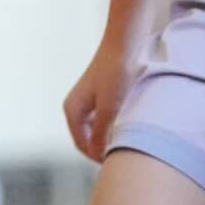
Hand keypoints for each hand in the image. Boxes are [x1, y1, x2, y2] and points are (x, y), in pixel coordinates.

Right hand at [62, 40, 130, 160]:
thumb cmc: (116, 72)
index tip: (118, 163)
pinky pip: (106, 119)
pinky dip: (115, 126)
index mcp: (73, 110)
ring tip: (129, 143)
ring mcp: (89, 100)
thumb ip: (102, 132)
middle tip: (125, 157)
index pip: (83, 145)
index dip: (99, 157)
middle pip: (89, 139)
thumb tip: (98, 154)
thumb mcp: (109, 107)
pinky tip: (131, 127)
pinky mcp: (102, 94)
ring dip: (110, 137)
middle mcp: (77, 106)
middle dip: (104, 149)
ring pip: (98, 129)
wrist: (125, 41)